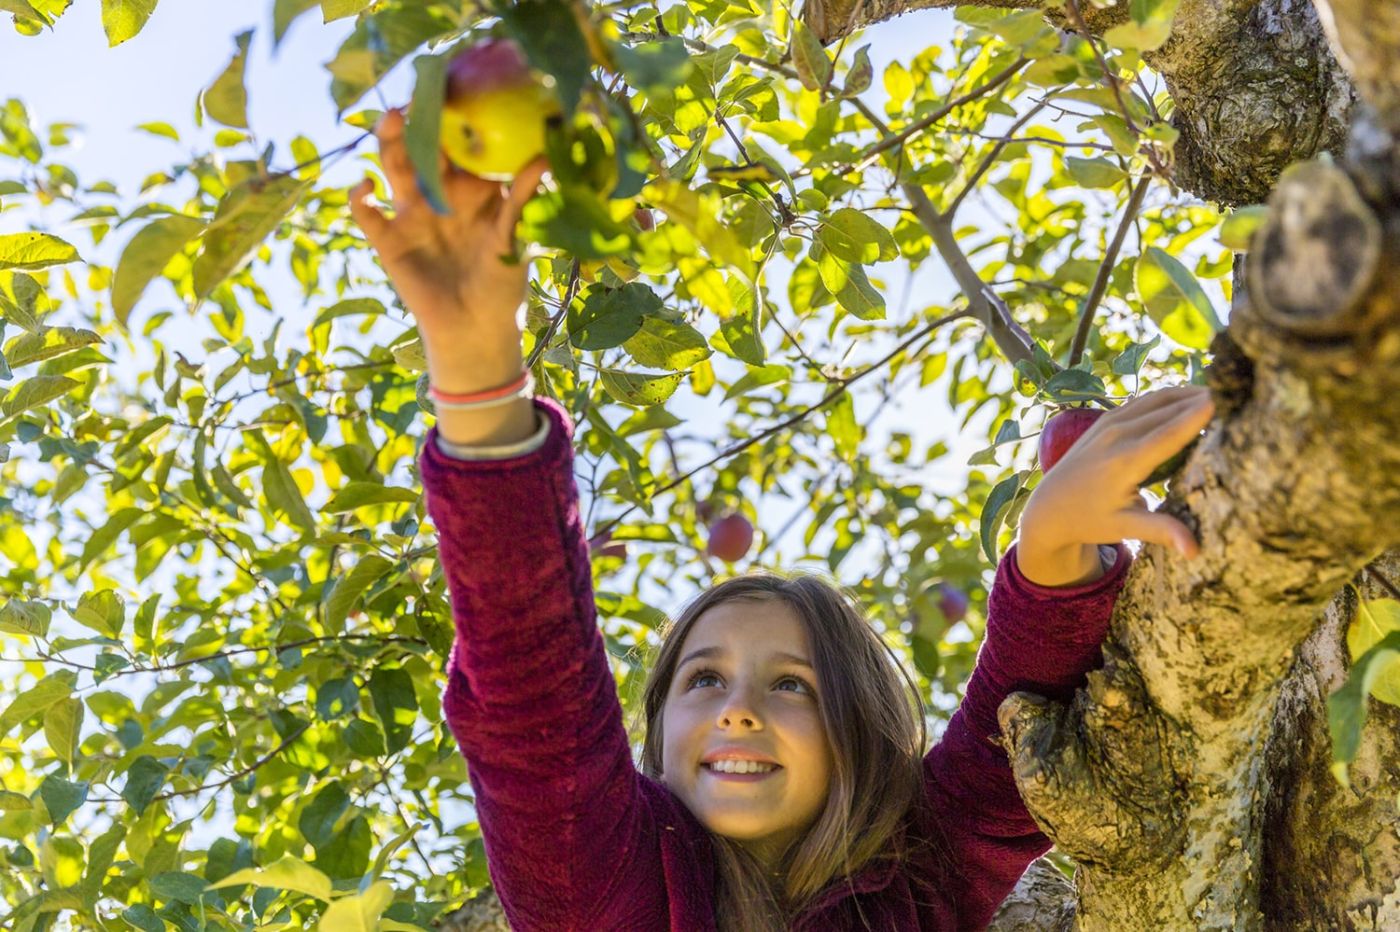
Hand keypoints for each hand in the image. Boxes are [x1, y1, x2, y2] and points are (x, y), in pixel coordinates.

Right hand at [347, 107, 549, 355]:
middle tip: (418, 94)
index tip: (456, 89)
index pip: (460, 144)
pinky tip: (365, 187)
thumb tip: (544, 157)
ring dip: (389, 144)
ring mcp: (411, 214)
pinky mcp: (389, 240)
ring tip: (391, 120)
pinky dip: (360, 198)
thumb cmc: (502, 285)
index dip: (454, 117)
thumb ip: (522, 199)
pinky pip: (367, 214)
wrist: (475, 330)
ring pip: (394, 168)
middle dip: (418, 120)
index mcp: (472, 189)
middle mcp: (439, 194)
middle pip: (423, 148)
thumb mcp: (515, 240)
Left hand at [1015, 385, 1215, 586]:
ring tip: (1222, 389)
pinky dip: (1169, 396)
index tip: (1225, 401)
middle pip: (1167, 410)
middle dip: (1200, 400)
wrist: (1048, 507)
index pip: (1168, 433)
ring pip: (1156, 399)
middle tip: (1239, 393)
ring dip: (1187, 393)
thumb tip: (1195, 551)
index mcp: (1124, 462)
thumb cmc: (1089, 520)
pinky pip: (1144, 400)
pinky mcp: (1106, 419)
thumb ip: (1161, 531)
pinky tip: (1191, 394)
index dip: (1196, 416)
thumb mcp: (1123, 527)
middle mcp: (1116, 436)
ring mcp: (1109, 423)